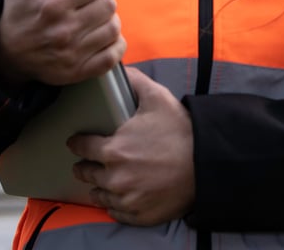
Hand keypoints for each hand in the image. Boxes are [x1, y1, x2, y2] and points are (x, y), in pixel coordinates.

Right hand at [0, 0, 125, 86]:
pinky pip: (113, 56)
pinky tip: (100, 37)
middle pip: (109, 5)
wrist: (8, 54)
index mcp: (53, 5)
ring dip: (107, 21)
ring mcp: (73, 54)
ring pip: (114, 28)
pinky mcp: (79, 71)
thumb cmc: (18, 12)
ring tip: (94, 17)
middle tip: (90, 1)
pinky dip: (113, 45)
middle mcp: (64, 31)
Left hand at [68, 67, 194, 224]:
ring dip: (99, 187)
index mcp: (113, 150)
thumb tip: (118, 68)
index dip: (78, 142)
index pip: (82, 148)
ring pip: (99, 195)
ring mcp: (126, 200)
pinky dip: (116, 204)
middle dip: (85, 165)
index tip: (77, 142)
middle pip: (86, 173)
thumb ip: (134, 82)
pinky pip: (115, 212)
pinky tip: (120, 196)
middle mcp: (115, 178)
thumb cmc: (181, 131)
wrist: (206, 164)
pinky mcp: (138, 216)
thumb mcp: (157, 98)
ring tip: (103, 181)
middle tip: (88, 163)